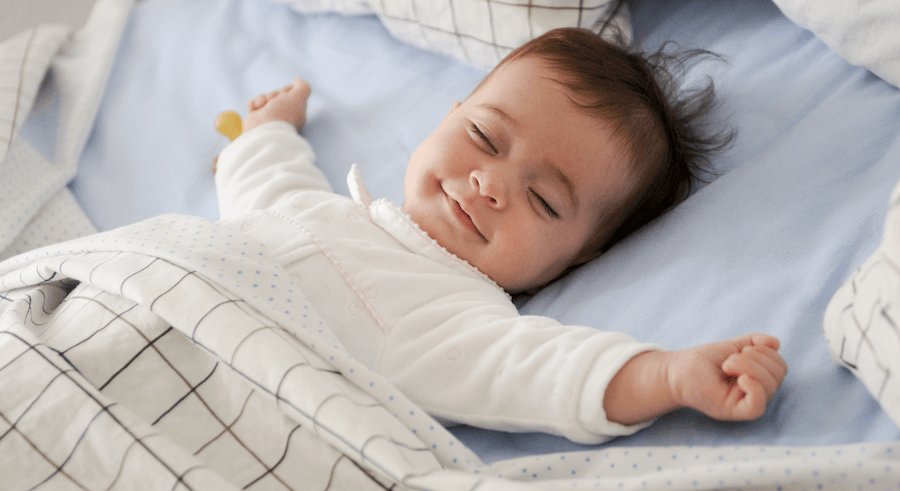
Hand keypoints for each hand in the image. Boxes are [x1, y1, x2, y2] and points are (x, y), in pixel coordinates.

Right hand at [243, 77, 311, 132]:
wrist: (264, 130)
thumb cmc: (283, 114)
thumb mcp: (299, 97)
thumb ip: (303, 86)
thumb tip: (297, 80)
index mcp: (295, 111)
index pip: (290, 92)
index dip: (286, 90)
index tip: (286, 96)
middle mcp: (282, 114)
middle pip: (277, 93)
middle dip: (274, 95)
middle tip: (275, 104)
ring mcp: (268, 116)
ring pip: (264, 97)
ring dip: (263, 98)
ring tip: (264, 107)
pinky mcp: (255, 118)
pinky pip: (253, 103)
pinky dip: (254, 104)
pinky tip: (256, 109)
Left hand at [604, 333, 786, 424]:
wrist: (676, 370)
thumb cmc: (702, 361)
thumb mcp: (732, 346)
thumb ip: (754, 342)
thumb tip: (776, 342)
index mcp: (758, 378)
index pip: (780, 366)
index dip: (767, 352)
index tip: (742, 349)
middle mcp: (756, 392)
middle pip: (778, 374)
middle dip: (756, 358)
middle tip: (730, 359)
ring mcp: (745, 402)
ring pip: (770, 386)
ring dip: (749, 366)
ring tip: (727, 365)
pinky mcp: (734, 411)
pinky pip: (757, 406)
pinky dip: (754, 388)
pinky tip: (740, 378)